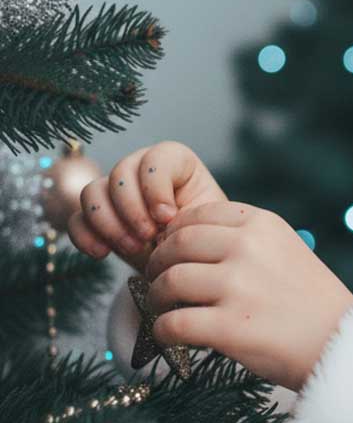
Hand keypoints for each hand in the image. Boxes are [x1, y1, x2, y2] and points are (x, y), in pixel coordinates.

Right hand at [67, 141, 227, 274]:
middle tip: (148, 237)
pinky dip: (85, 236)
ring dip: (109, 224)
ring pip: (92, 192)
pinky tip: (102, 253)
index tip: (168, 217)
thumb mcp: (206, 223)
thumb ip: (189, 214)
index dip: (156, 187)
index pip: (156, 158)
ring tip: (133, 248)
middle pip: (120, 173)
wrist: (189, 264)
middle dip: (132, 209)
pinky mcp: (97, 218)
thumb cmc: (203, 238)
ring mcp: (115, 192)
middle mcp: (141, 170)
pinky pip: (76, 219)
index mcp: (176, 163)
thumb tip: (163, 220)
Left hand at [142, 200, 352, 391]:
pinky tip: (170, 336)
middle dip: (158, 264)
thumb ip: (245, 240)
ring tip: (165, 309)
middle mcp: (248, 248)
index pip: (197, 215)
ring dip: (157, 298)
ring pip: (169, 282)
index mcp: (263, 224)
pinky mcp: (229, 327)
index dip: (174, 234)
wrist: (342, 343)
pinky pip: (172, 324)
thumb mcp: (287, 250)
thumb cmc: (313, 302)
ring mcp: (238, 287)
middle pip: (176, 245)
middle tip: (158, 281)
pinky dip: (163, 332)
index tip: (172, 252)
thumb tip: (185, 241)